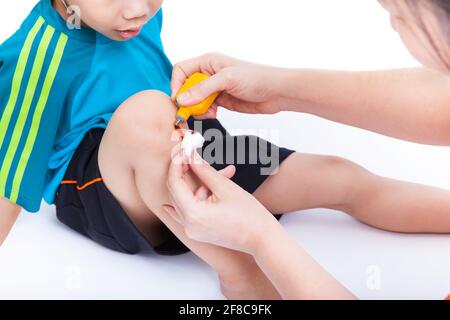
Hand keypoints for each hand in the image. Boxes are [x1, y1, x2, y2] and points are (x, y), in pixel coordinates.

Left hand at [164, 150, 278, 253]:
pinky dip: (195, 197)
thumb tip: (190, 155)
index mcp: (193, 214)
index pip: (174, 183)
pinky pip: (190, 211)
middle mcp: (188, 225)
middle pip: (177, 191)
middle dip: (185, 170)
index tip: (185, 150)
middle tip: (193, 154)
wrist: (263, 239)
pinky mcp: (200, 231)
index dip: (178, 163)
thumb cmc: (250, 216)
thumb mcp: (225, 187)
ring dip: (199, 183)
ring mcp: (193, 230)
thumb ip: (204, 170)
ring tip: (221, 172)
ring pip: (186, 199)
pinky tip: (192, 186)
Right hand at [171, 53, 290, 118]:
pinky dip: (205, 114)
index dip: (176, 85)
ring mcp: (214, 88)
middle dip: (187, 101)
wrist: (276, 92)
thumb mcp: (227, 79)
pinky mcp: (220, 101)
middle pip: (185, 87)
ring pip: (193, 100)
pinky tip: (215, 113)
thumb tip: (181, 99)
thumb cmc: (256, 78)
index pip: (181, 70)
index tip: (179, 100)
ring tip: (210, 112)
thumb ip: (203, 89)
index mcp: (207, 62)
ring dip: (197, 109)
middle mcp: (208, 74)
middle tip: (193, 111)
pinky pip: (204, 109)